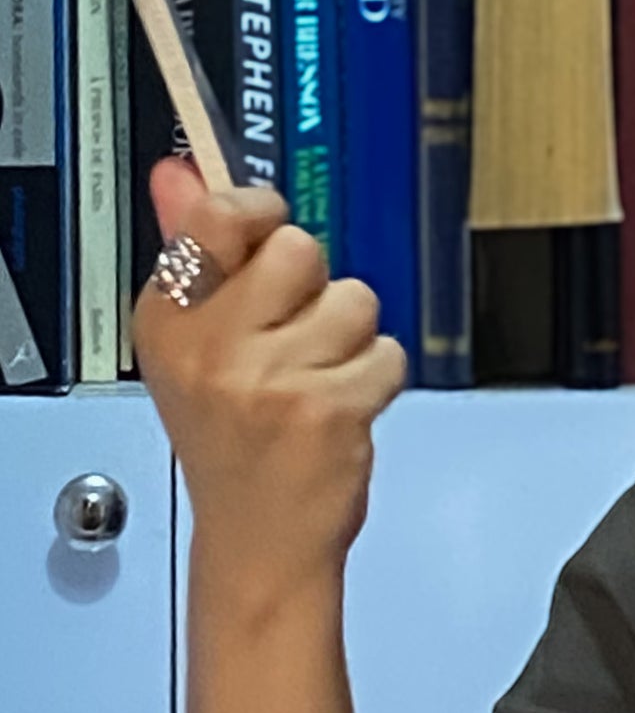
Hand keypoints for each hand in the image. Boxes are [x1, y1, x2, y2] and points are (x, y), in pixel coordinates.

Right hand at [134, 158, 408, 603]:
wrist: (260, 540)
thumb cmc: (233, 443)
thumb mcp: (192, 348)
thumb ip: (190, 253)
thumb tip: (181, 172)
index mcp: (170, 320)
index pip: (218, 216)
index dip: (260, 212)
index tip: (268, 227)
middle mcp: (215, 346)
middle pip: (300, 248)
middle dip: (315, 285)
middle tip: (297, 336)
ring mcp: (275, 378)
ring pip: (355, 299)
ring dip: (352, 337)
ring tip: (319, 379)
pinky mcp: (332, 407)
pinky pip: (387, 352)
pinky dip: (378, 378)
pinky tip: (343, 409)